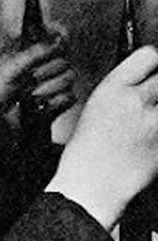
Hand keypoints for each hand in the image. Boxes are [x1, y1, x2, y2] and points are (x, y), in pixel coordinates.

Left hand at [0, 34, 76, 124]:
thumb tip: (59, 38)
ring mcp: (51, 83)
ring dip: (46, 89)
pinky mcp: (57, 102)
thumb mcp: (10, 66)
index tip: (55, 47)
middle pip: (64, 60)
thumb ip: (37, 51)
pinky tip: (38, 106)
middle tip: (26, 80)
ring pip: (68, 78)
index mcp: (28, 49)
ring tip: (28, 96)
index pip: (55, 37)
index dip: (57, 41)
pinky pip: (69, 97)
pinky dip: (53, 103)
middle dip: (44, 73)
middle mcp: (41, 64)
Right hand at [46, 46, 157, 231]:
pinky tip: (149, 137)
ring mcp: (155, 124)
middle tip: (152, 98)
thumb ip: (124, 88)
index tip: (154, 68)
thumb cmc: (88, 148)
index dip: (154, 61)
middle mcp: (137, 102)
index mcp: (114, 88)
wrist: (92, 184)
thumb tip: (145, 81)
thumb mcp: (97, 105)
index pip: (149, 56)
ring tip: (148, 120)